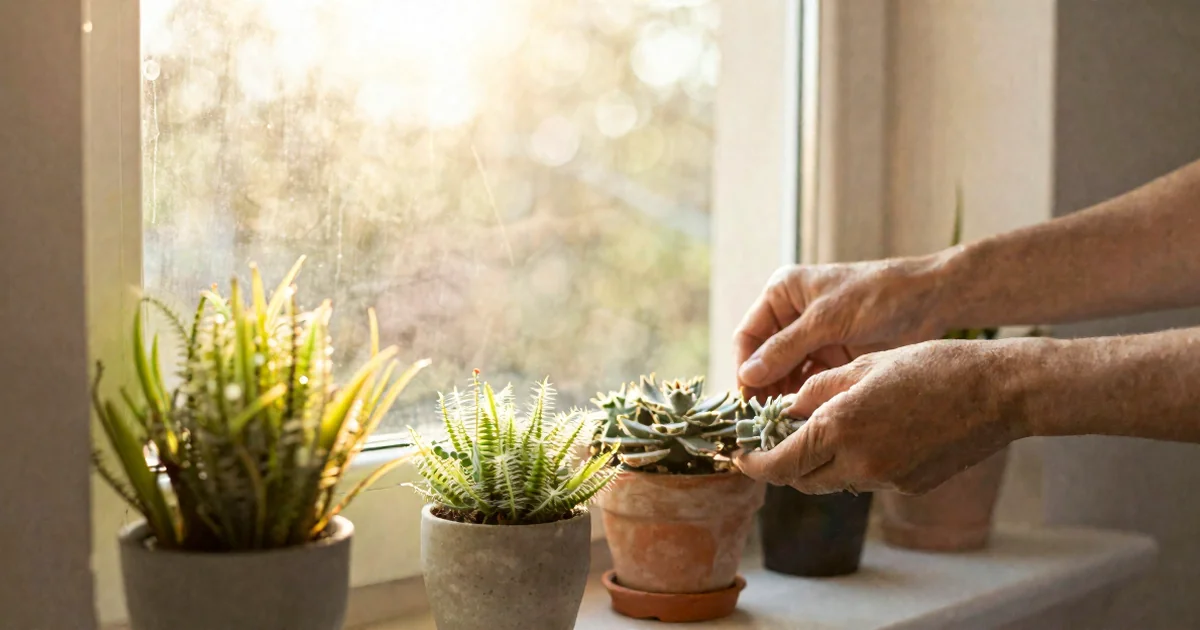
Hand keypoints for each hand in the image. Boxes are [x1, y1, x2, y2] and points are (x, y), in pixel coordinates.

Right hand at [734, 257, 952, 400]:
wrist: (929, 300)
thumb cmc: (877, 295)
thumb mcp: (827, 319)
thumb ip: (786, 348)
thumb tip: (747, 376)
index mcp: (783, 294)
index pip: (748, 336)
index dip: (744, 366)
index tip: (747, 398)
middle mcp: (791, 316)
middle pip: (763, 359)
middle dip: (763, 387)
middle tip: (763, 420)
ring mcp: (811, 339)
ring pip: (784, 374)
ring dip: (782, 397)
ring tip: (783, 424)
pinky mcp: (831, 357)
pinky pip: (807, 382)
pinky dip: (804, 399)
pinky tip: (804, 418)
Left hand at [734, 340, 1031, 494]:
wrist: (998, 391)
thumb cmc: (931, 366)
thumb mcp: (863, 365)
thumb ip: (817, 391)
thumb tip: (787, 408)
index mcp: (839, 427)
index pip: (778, 464)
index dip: (752, 463)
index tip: (739, 455)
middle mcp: (858, 462)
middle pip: (800, 480)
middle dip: (783, 464)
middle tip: (777, 439)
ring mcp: (886, 480)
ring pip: (833, 482)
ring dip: (819, 464)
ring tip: (825, 430)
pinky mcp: (909, 486)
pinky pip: (867, 480)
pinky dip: (856, 464)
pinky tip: (872, 434)